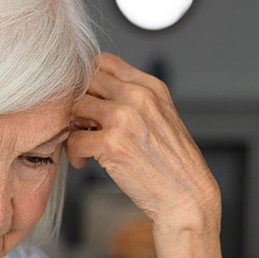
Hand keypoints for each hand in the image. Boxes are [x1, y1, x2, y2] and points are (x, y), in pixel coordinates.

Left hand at [66, 53, 220, 237]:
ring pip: (76, 108)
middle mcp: (138, 97)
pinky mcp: (112, 144)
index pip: (105, 62)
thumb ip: (135, 100)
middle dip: (78, 103)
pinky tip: (84, 161)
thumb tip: (99, 94)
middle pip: (86, 82)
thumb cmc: (173, 163)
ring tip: (82, 143)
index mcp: (151, 87)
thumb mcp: (162, 117)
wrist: (186, 195)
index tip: (87, 99)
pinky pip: (74, 139)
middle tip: (80, 124)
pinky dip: (73, 153)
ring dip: (72, 127)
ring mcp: (124, 119)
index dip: (89, 80)